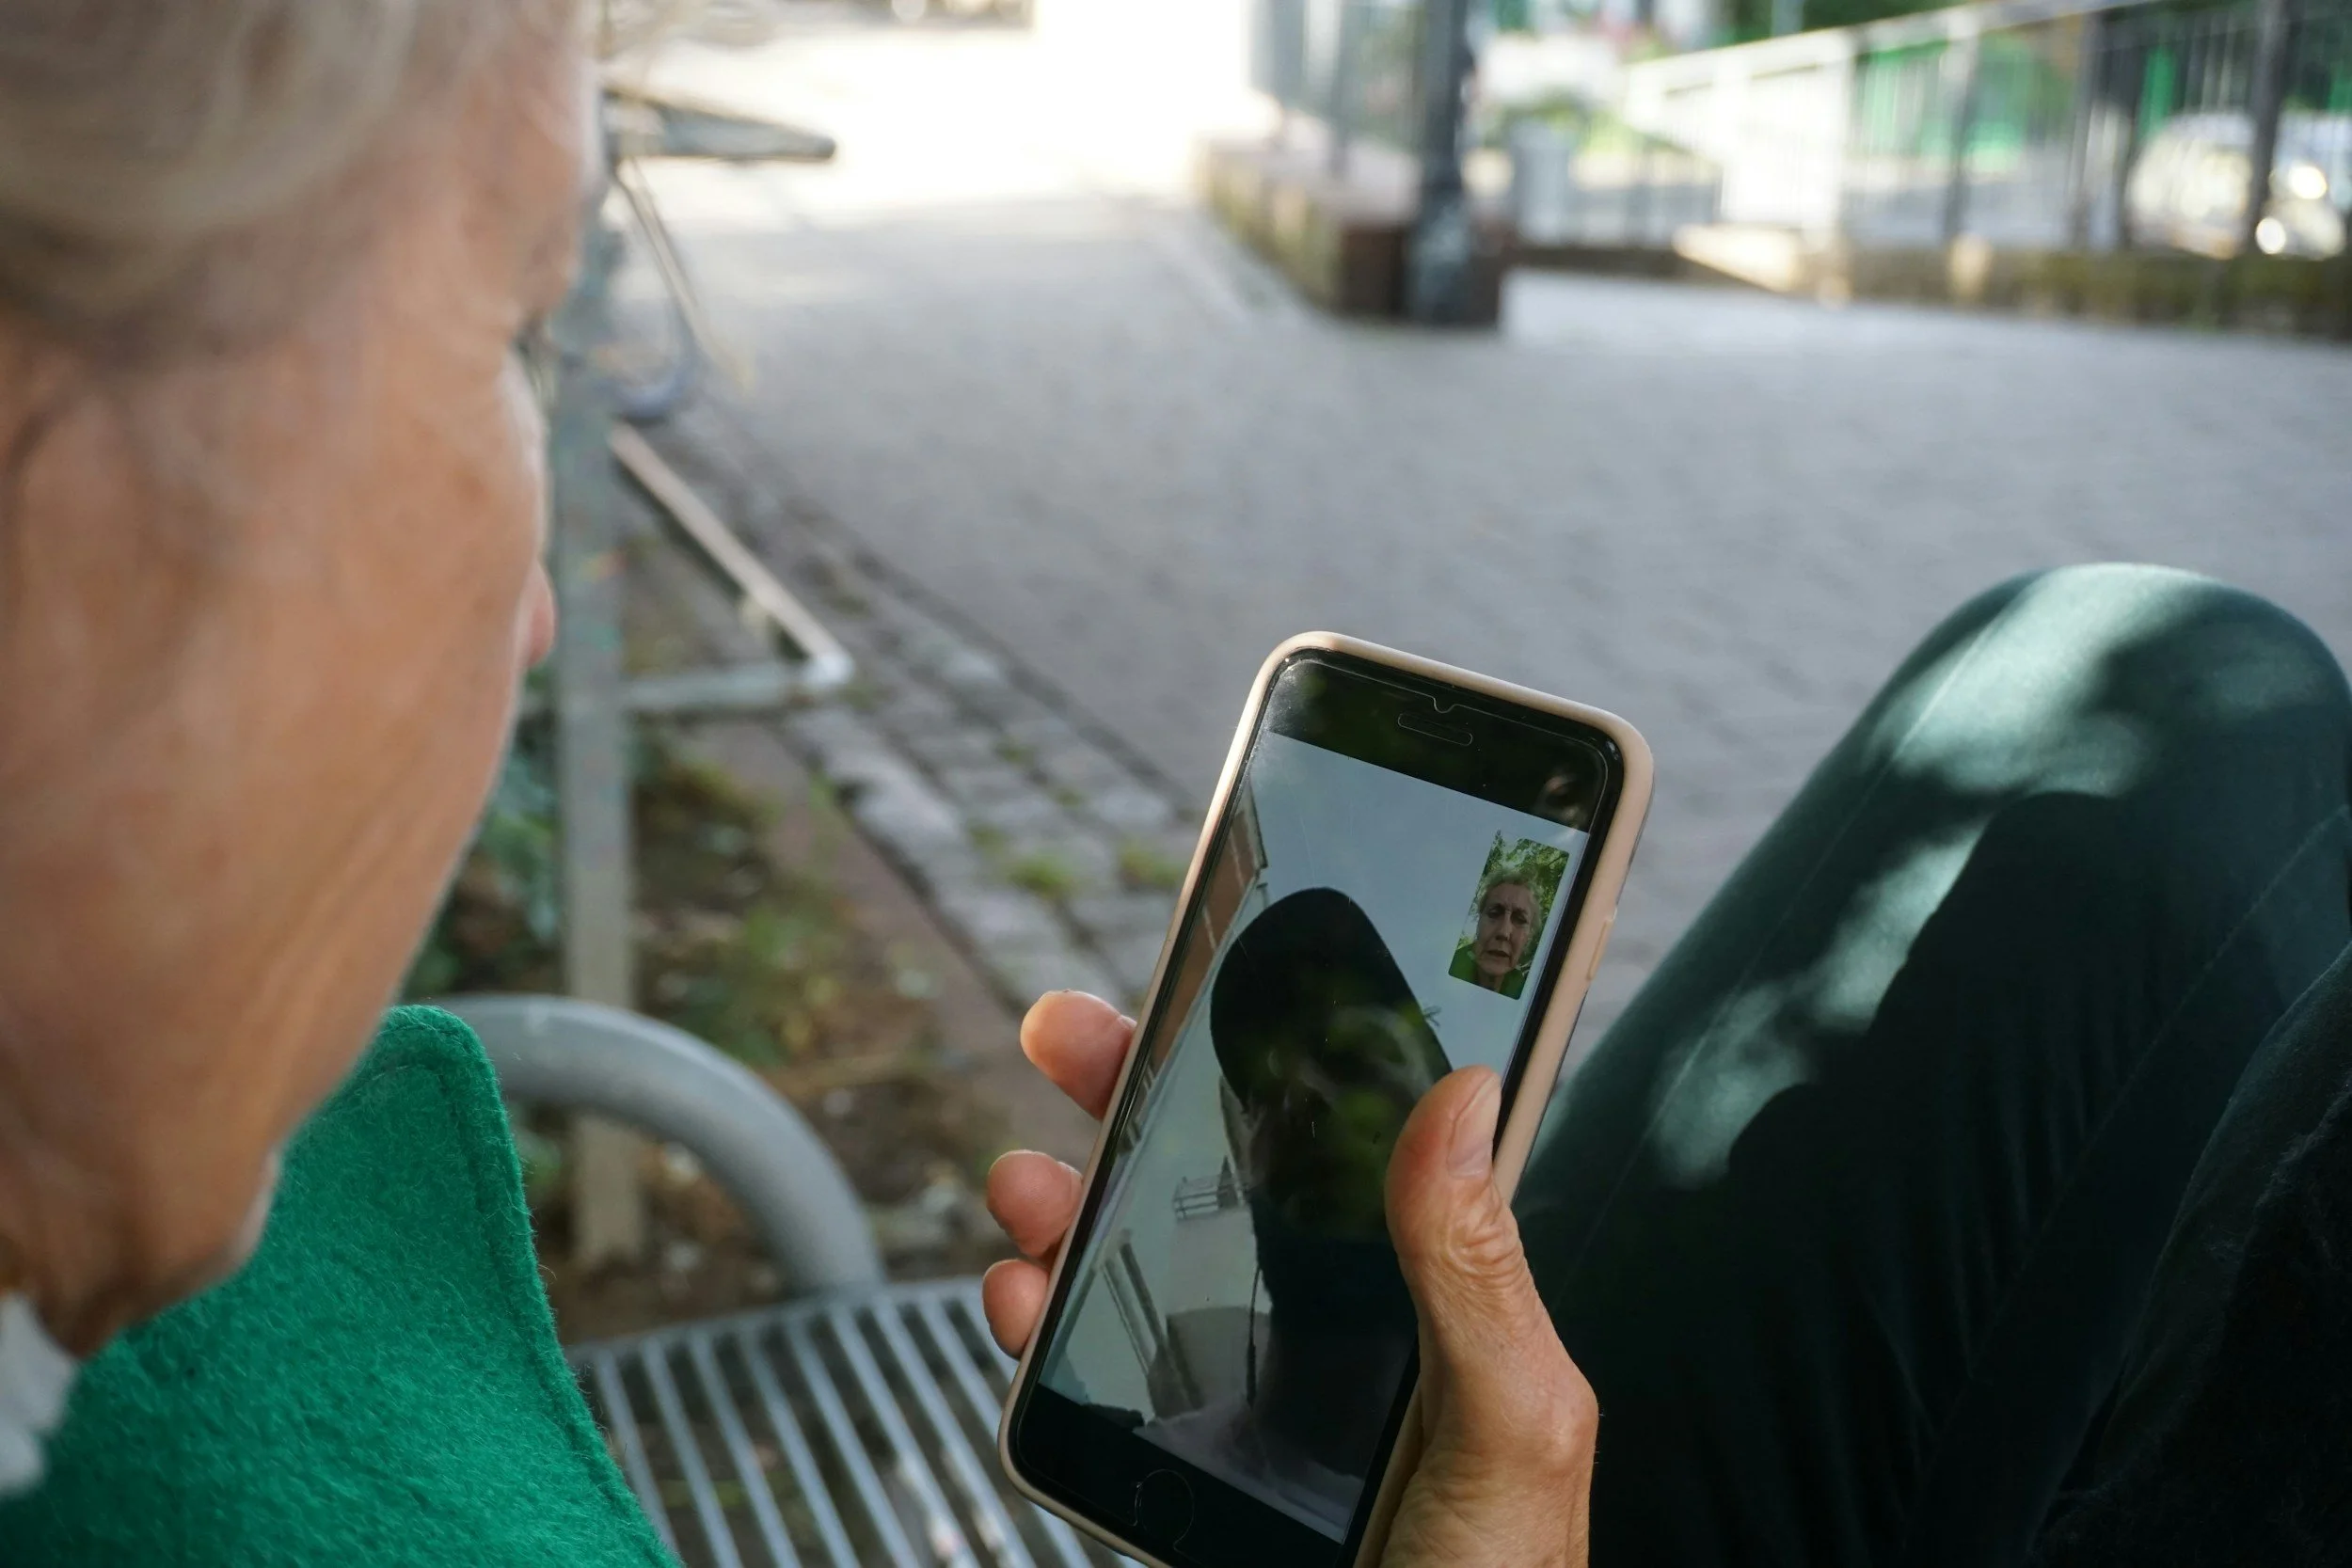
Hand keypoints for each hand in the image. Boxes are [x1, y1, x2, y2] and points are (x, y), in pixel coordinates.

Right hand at [983, 991, 1596, 1567]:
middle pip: (1222, 1178)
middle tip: (1067, 1033)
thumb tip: (1460, 1092)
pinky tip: (1021, 1300)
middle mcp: (1336, 1331)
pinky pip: (1099, 1373)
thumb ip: (1474, 1270)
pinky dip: (1043, 1322)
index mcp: (1429, 1297)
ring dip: (1070, 1205)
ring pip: (1140, 1262)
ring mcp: (1251, 1398)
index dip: (1271, 1053)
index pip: (1343, 1137)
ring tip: (1025, 1183)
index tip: (1205, 977)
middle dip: (1137, 1100)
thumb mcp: (1514, 1431)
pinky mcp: (1184, 1465)